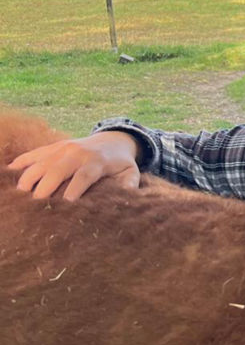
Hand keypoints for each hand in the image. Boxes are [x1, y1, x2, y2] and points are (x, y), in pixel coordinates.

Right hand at [7, 131, 141, 201]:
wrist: (114, 139)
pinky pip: (35, 153)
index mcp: (97, 162)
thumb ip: (130, 184)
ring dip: (29, 177)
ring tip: (20, 194)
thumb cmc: (121, 163)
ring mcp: (63, 148)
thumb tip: (127, 196)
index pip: (84, 176)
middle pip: (58, 169)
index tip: (65, 204)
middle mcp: (77, 153)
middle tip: (36, 205)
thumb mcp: (131, 173)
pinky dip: (22, 161)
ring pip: (42, 161)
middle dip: (46, 187)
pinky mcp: (54, 147)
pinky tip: (10, 172)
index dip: (75, 189)